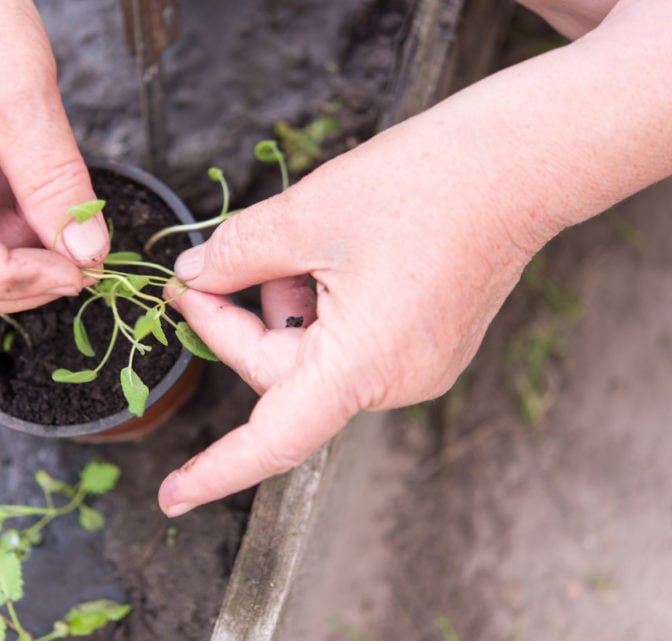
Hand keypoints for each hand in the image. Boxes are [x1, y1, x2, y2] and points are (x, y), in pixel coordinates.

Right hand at [0, 0, 108, 311]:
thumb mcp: (20, 99)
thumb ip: (53, 183)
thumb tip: (86, 252)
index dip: (13, 282)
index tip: (75, 272)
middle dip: (18, 279)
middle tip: (81, 265)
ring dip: (23, 251)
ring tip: (63, 214)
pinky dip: (19, 223)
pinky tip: (41, 194)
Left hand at [157, 0, 671, 515]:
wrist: (521, 160)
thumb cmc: (425, 182)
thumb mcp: (308, 213)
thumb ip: (236, 254)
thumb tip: (194, 276)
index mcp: (365, 364)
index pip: (274, 439)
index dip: (217, 470)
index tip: (172, 495)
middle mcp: (397, 381)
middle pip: (283, 374)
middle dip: (238, 319)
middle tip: (204, 269)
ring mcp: (418, 366)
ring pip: (314, 353)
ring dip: (282, 303)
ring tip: (294, 240)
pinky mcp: (427, 343)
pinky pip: (348, 341)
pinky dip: (319, 304)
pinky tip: (324, 253)